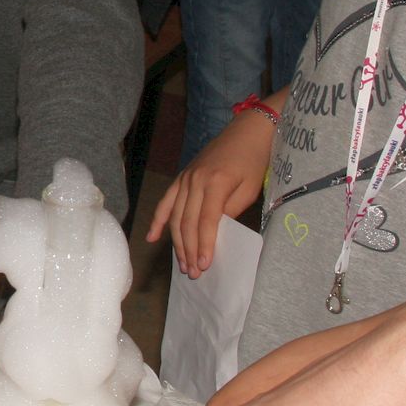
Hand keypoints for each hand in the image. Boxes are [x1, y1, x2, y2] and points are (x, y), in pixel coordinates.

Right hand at [146, 108, 271, 274]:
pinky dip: (158, 220)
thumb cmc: (253, 161)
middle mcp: (195, 181)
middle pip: (187, 222)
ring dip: (177, 243)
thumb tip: (216, 234)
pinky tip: (152, 237)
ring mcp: (186, 179)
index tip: (205, 265)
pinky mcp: (182, 177)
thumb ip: (231, 211)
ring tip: (182, 264)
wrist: (246, 132)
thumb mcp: (249, 189)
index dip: (205, 245)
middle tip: (193, 273)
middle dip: (189, 250)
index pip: (206, 221)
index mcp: (216, 183)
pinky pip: (166, 201)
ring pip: (175, 216)